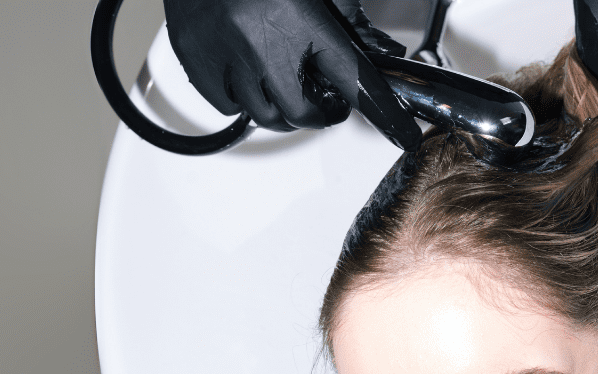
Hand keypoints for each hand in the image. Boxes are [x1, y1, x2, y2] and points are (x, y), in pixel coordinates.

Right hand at [163, 0, 421, 147]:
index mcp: (302, 18)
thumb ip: (348, 17)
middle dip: (316, 113)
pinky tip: (244, 73)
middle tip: (322, 101)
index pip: (355, 79)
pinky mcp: (194, 56)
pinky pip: (226, 105)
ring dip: (277, 107)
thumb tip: (382, 49)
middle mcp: (262, 40)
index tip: (403, 132)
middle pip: (301, 113)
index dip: (383, 112)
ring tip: (279, 79)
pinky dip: (239, 99)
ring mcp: (225, 52)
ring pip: (263, 114)